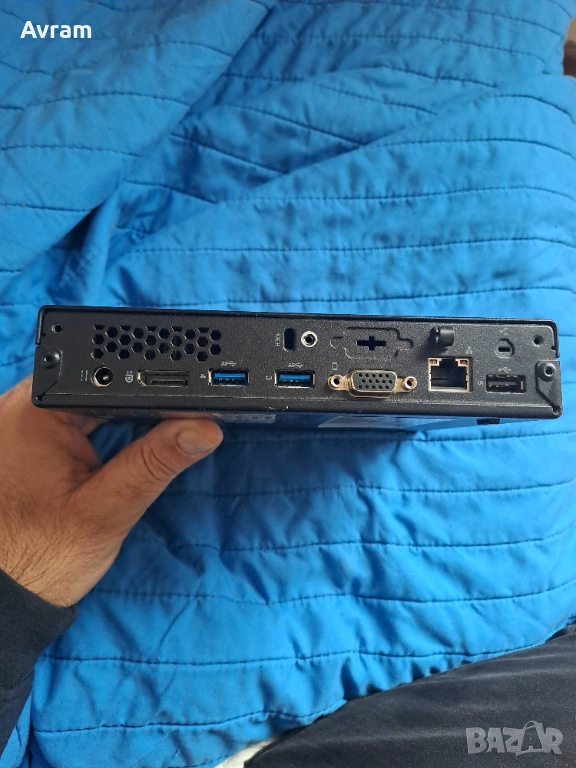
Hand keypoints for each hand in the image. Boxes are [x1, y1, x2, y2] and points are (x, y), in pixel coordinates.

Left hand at [0, 377, 222, 606]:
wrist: (4, 595)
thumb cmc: (41, 558)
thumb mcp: (108, 509)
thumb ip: (156, 462)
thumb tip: (204, 428)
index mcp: (35, 412)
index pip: (108, 379)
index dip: (152, 388)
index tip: (184, 410)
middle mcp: (19, 408)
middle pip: (98, 387)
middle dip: (134, 409)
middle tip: (158, 443)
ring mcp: (18, 424)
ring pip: (87, 403)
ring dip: (116, 421)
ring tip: (123, 458)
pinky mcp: (23, 441)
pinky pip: (71, 420)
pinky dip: (96, 432)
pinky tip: (104, 459)